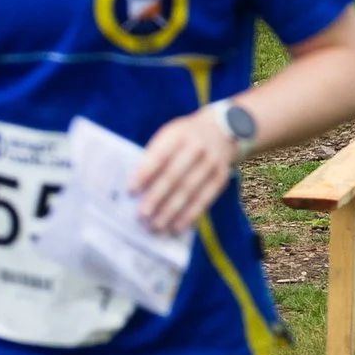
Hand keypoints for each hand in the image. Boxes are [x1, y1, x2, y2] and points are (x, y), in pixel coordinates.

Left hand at [131, 109, 239, 236]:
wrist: (223, 127)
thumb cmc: (185, 137)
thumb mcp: (170, 135)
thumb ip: (155, 156)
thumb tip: (137, 189)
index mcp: (178, 134)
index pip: (160, 156)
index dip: (145, 173)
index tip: (131, 191)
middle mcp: (197, 147)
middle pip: (175, 175)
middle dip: (157, 197)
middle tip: (142, 216)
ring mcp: (212, 162)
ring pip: (190, 190)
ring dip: (172, 211)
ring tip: (156, 227)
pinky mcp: (221, 176)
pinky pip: (205, 199)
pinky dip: (190, 215)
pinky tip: (177, 227)